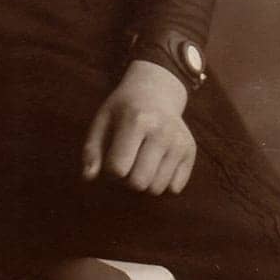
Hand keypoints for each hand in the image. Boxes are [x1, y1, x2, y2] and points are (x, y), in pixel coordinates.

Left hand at [82, 60, 195, 194]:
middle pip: (139, 183)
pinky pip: (175, 188)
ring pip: (157, 189)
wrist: (157, 91)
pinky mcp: (191, 152)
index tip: (111, 158)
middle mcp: (162, 132)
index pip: (118, 168)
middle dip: (127, 181)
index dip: (110, 170)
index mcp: (137, 121)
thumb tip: (88, 177)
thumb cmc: (123, 109)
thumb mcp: (102, 120)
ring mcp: (179, 143)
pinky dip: (163, 183)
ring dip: (144, 183)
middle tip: (126, 164)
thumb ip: (91, 149)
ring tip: (140, 164)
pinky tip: (157, 165)